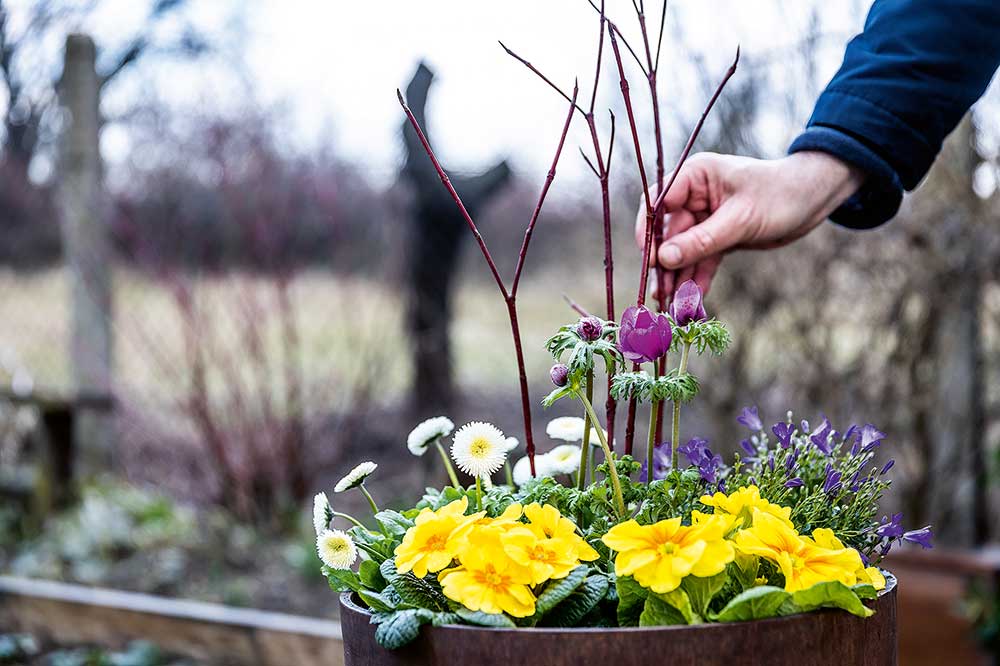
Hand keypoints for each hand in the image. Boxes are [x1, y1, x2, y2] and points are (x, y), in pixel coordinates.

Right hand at [635, 151, 863, 295]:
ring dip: (678, 278)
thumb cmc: (780, 195)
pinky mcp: (717, 236)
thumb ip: (701, 240)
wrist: (813, 200)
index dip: (649, 231)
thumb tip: (663, 259)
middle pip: (667, 233)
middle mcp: (694, 196)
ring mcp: (704, 217)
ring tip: (673, 306)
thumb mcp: (740, 219)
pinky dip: (697, 279)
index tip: (651, 259)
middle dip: (665, 265)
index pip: (658, 203)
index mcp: (695, 177)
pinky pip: (701, 260)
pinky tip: (692, 302)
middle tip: (661, 294)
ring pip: (682, 251)